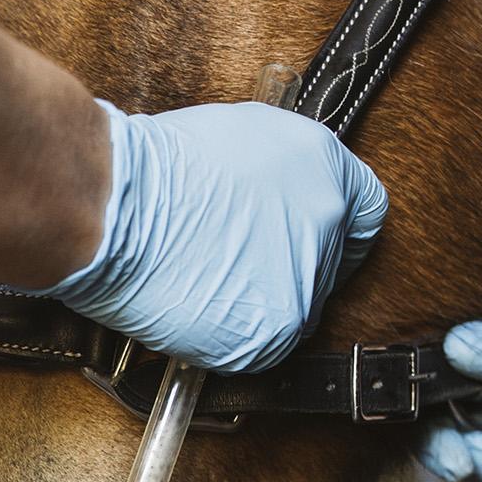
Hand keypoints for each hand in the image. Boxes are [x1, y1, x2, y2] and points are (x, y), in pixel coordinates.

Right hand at [35, 100, 388, 371]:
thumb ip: (278, 169)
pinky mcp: (271, 332)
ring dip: (255, 302)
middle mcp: (327, 224)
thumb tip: (277, 194)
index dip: (338, 229)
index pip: (366, 211)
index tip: (315, 239)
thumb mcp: (239, 137)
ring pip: (292, 308)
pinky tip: (197, 305)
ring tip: (205, 278)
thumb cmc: (154, 169)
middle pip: (326, 265)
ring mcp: (303, 282)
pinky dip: (230, 333)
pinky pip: (259, 344)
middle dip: (285, 265)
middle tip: (236, 262)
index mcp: (326, 167)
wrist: (114, 210)